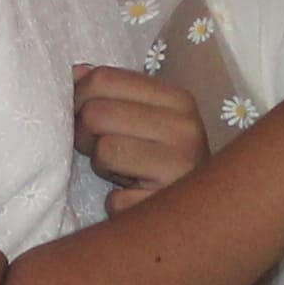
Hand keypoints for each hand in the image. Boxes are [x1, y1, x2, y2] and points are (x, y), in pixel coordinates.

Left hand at [75, 64, 207, 207]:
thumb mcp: (148, 118)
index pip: (104, 79)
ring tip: (123, 172)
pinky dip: (116, 204)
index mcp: (178, 100)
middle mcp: (185, 129)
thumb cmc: (167, 160)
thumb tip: (76, 73)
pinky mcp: (168, 207)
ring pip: (104, 152)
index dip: (78, 97)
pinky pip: (115, 199)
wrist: (207, 211)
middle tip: (102, 150)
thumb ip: (114, 92)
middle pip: (96, 114)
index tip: (82, 115)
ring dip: (101, 166)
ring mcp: (181, 169)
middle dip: (86, 135)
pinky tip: (135, 199)